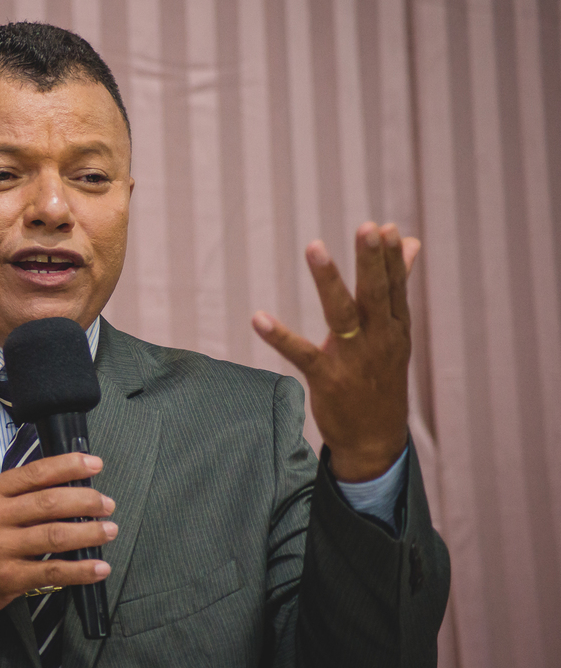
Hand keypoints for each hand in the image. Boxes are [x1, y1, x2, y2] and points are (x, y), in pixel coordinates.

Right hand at [0, 453, 116, 634]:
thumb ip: (9, 494)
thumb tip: (58, 485)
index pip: (34, 473)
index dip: (68, 466)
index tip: (93, 465)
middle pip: (50, 502)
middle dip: (86, 500)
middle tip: (106, 503)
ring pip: (56, 535)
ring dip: (90, 532)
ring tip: (108, 530)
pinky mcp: (6, 578)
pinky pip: (52, 571)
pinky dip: (81, 569)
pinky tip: (98, 567)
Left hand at [251, 222, 420, 482]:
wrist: (375, 439)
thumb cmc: (381, 376)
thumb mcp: (395, 332)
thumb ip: (396, 286)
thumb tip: (410, 242)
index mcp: (394, 326)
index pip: (394, 286)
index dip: (389, 258)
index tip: (384, 228)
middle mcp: (379, 339)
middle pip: (375, 294)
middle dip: (372, 261)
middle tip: (367, 227)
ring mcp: (353, 359)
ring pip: (341, 315)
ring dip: (328, 281)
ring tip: (315, 247)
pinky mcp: (328, 379)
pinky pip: (301, 354)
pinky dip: (280, 337)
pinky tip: (259, 318)